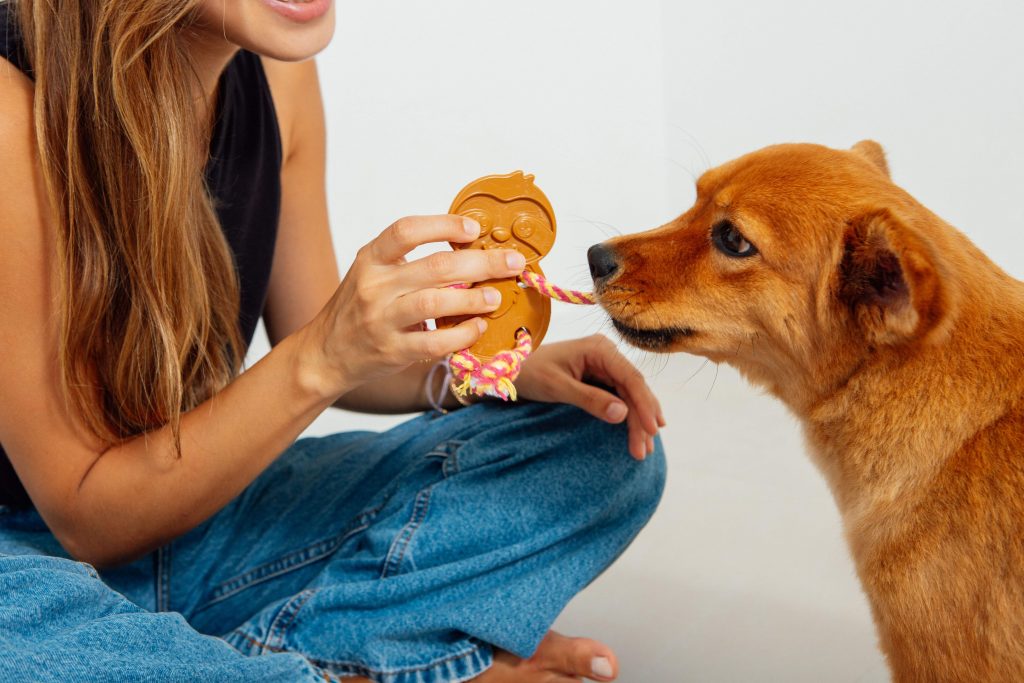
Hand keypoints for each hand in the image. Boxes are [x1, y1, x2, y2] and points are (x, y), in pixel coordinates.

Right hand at [302, 215, 525, 397]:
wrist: (326, 353)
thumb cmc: (360, 308)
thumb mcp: (374, 274)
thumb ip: (411, 262)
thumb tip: (470, 248)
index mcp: (371, 259)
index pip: (406, 230)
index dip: (444, 225)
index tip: (474, 229)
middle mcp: (374, 286)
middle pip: (434, 267)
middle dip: (481, 262)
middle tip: (510, 262)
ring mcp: (381, 320)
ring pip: (434, 303)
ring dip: (472, 298)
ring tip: (495, 297)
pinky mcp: (392, 351)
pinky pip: (434, 343)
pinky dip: (461, 335)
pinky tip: (476, 327)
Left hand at [514, 334, 665, 459]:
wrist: (510, 371)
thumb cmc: (529, 374)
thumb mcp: (557, 387)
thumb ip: (589, 399)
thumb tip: (622, 414)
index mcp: (599, 349)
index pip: (630, 378)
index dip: (644, 405)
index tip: (651, 430)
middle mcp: (607, 354)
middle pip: (634, 389)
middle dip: (641, 419)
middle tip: (644, 450)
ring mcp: (605, 366)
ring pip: (630, 396)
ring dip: (638, 421)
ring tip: (644, 449)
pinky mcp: (600, 379)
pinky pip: (620, 398)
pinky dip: (628, 417)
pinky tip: (638, 433)